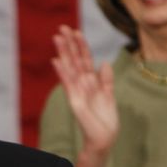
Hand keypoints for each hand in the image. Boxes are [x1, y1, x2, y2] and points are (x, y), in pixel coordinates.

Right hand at [50, 25, 118, 158]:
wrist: (103, 138)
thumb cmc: (105, 120)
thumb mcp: (109, 96)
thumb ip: (106, 80)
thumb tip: (105, 63)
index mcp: (91, 82)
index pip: (85, 60)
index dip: (81, 46)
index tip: (76, 31)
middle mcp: (82, 84)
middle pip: (75, 60)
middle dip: (69, 44)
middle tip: (62, 28)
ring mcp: (76, 91)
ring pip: (70, 67)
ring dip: (63, 53)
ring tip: (57, 38)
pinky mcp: (74, 101)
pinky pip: (68, 83)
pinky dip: (62, 72)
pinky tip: (57, 61)